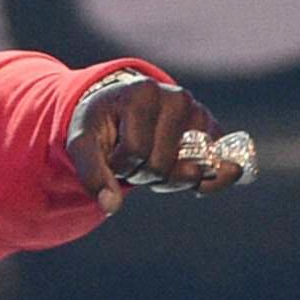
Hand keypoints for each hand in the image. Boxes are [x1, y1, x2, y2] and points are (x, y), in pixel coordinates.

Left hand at [64, 72, 246, 212]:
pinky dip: (202, 183)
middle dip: (142, 172)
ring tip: (151, 157)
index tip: (112, 151)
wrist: (120, 108)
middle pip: (161, 164)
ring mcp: (199, 114)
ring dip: (165, 178)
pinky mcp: (214, 132)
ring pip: (187, 172)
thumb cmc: (101, 126)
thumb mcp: (83, 144)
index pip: (135, 151)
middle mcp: (177, 97)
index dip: (120, 164)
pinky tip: (190, 179)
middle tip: (132, 156)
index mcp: (142, 92)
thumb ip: (93, 174)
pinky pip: (217, 170)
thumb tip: (111, 206)